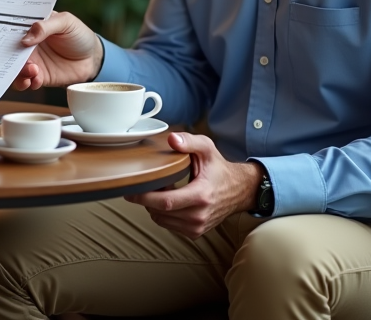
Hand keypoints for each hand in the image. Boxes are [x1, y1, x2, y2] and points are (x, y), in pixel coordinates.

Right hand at [10, 11, 103, 90]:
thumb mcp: (66, 22)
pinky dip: (26, 82)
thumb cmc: (79, 35)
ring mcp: (32, 61)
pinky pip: (26, 81)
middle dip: (7, 55)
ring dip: (18, 71)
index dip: (3, 31)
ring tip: (32, 70)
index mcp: (32, 26)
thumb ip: (45, 27)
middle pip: (9, 50)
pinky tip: (35, 79)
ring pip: (14, 68)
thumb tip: (25, 38)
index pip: (12, 28)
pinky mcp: (38, 76)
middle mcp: (28, 44)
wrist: (93, 58)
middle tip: (15, 58)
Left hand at [127, 133, 262, 238]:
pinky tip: (168, 200)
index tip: (131, 191)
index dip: (145, 197)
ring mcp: (198, 227)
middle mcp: (199, 215)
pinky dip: (163, 213)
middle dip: (146, 200)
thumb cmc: (220, 169)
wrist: (239, 191)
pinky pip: (168, 225)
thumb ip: (189, 141)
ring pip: (161, 220)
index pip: (166, 202)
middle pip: (160, 212)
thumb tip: (172, 139)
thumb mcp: (207, 149)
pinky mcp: (195, 232)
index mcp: (201, 196)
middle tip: (143, 186)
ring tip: (160, 190)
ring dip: (154, 207)